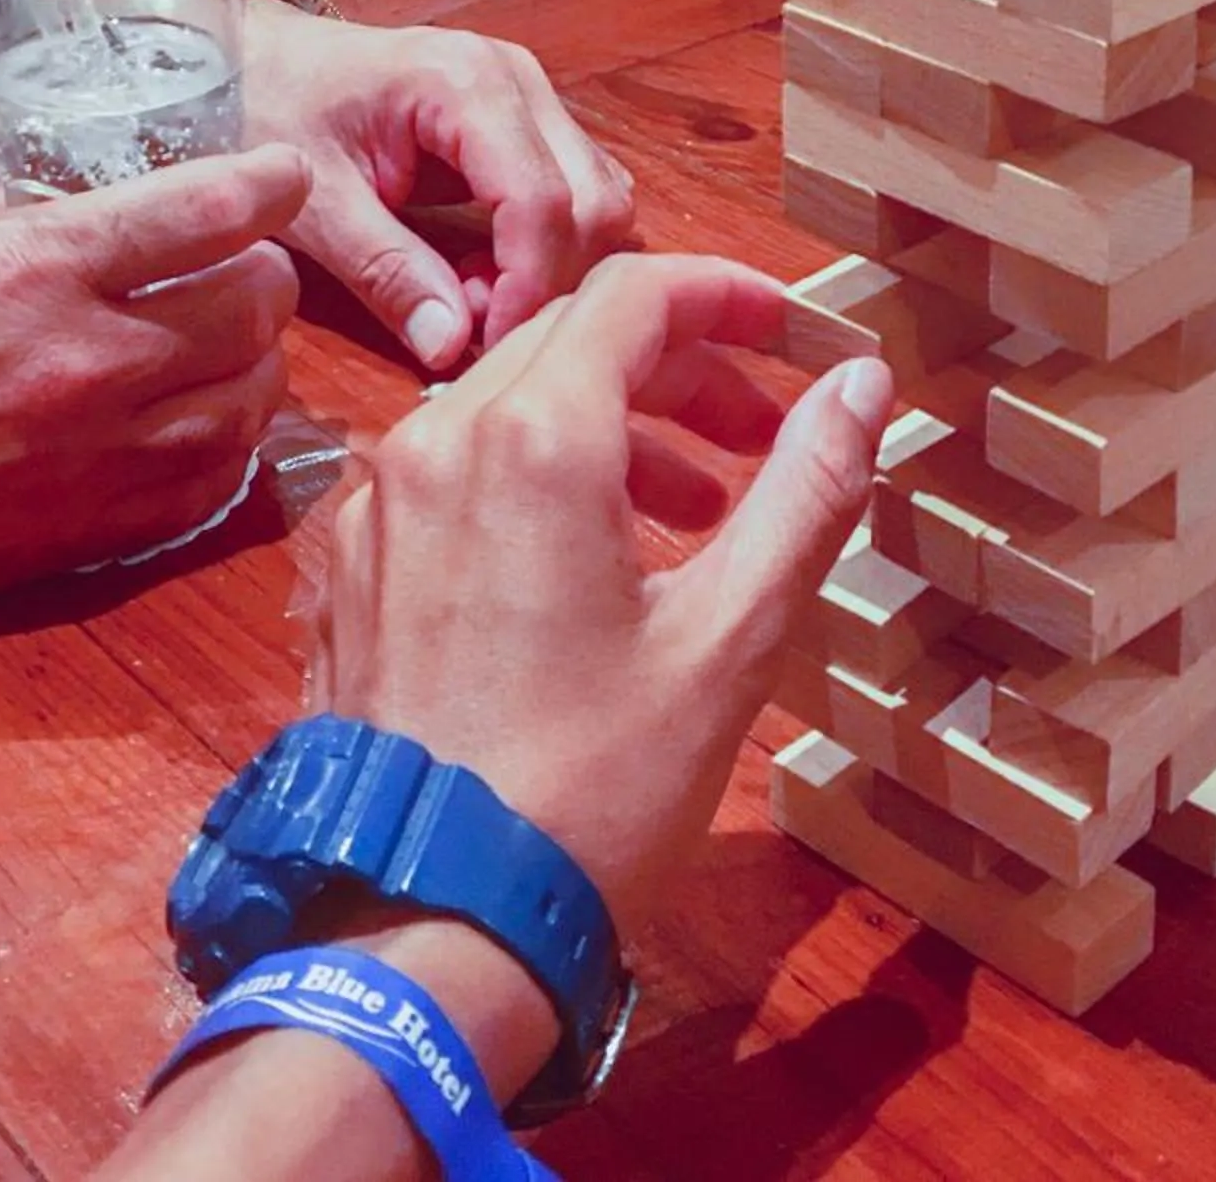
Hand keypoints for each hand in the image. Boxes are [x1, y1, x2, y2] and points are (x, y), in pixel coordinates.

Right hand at [0, 144, 309, 629]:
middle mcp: (86, 362)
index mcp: (37, 266)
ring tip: (220, 342)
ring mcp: (93, 462)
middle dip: (263, 272)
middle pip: (257, 308)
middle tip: (235, 263)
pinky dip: (223, 447)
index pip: (208, 211)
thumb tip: (90, 203)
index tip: (283, 174)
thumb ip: (17, 216)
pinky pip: (210, 490)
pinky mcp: (83, 538)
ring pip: (252, 403)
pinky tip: (195, 421)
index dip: (269, 183)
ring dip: (253, 363)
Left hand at [242, 2, 634, 371]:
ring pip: (597, 198)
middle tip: (471, 325)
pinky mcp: (525, 118)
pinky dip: (545, 244)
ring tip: (470, 296)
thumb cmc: (273, 112)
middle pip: (591, 200)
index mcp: (464, 83)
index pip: (541, 199)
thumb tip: (451, 347)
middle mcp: (516, 78)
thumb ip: (387, 274)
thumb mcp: (315, 205)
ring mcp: (529, 93)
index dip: (527, 285)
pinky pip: (573, 191)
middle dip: (546, 278)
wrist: (255, 59)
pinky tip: (480, 267)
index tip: (485, 344)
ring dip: (552, 264)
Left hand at [312, 253, 892, 944]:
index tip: (792, 333)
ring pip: (507, 402)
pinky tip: (591, 566)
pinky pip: (453, 471)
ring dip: (613, 426)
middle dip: (680, 368)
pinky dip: (535, 478)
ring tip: (698, 514)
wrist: (426, 924)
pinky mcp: (352, 564)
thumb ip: (803, 492)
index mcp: (534, 436)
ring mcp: (381, 501)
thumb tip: (862, 385)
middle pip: (570, 338)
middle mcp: (438, 437)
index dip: (725, 295)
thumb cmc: (592, 788)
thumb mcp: (729, 642)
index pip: (635, 292)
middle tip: (761, 437)